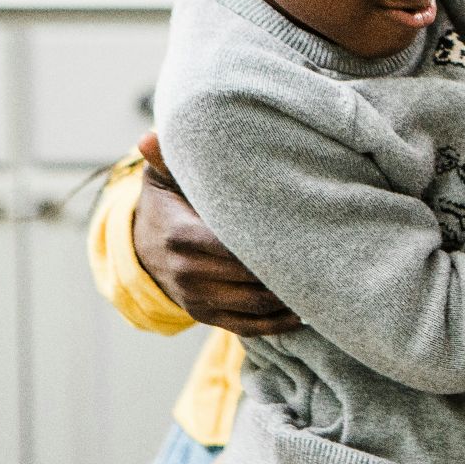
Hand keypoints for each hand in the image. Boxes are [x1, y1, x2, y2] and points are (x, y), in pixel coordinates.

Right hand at [133, 131, 301, 336]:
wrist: (141, 247)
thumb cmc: (166, 204)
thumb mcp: (164, 179)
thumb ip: (167, 159)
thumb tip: (149, 136)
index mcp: (181, 236)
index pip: (235, 245)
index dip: (272, 241)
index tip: (305, 228)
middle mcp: (188, 273)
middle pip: (251, 277)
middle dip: (288, 267)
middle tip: (323, 251)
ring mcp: (196, 299)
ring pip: (255, 304)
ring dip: (289, 295)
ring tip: (321, 278)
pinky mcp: (205, 316)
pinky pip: (248, 327)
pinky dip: (278, 323)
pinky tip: (303, 310)